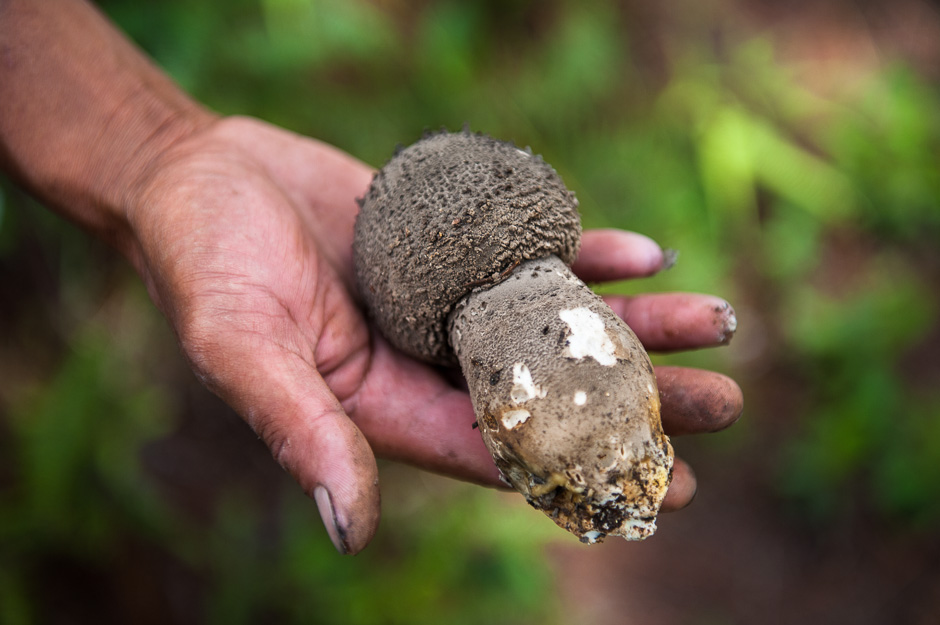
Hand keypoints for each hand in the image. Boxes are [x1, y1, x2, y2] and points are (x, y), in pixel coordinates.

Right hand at [124, 116, 741, 553]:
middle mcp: (428, 363)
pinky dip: (584, 252)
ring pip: (556, 321)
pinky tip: (644, 250)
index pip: (502, 450)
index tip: (670, 486)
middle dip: (638, 397)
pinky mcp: (451, 246)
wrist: (199, 176)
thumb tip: (349, 530)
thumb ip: (301, 429)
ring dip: (635, 322)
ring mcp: (446, 303)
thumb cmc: (203, 262)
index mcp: (386, 407)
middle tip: (726, 403)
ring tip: (718, 321)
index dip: (586, 468)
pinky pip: (529, 254)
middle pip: (551, 389)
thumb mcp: (242, 348)